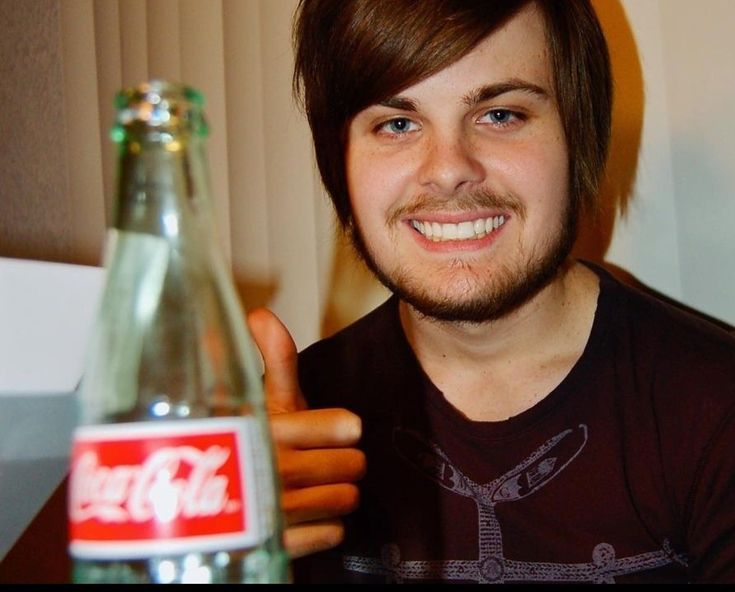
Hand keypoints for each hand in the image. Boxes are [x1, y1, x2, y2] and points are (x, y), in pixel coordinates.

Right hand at [247, 308, 365, 558]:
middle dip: (343, 462)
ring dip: (336, 493)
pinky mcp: (278, 546)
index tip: (343, 429)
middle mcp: (271, 470)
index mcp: (267, 429)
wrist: (206, 509)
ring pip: (345, 499)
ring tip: (314, 486)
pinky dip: (325, 526)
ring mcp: (275, 514)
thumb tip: (258, 313)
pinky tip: (304, 516)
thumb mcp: (260, 402)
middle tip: (325, 460)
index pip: (343, 428)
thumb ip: (272, 360)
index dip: (343, 429)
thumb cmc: (249, 446)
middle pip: (351, 465)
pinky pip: (331, 533)